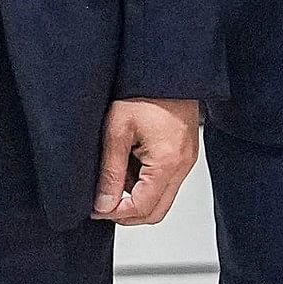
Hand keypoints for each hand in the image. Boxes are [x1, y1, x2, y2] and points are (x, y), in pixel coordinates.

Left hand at [96, 98, 200, 222]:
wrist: (165, 69)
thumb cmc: (143, 91)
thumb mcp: (117, 131)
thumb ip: (110, 171)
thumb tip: (103, 204)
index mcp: (167, 163)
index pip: (142, 207)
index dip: (116, 213)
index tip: (96, 208)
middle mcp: (182, 167)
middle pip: (156, 212)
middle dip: (127, 213)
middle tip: (102, 203)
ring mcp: (186, 162)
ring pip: (161, 199)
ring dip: (136, 198)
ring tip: (115, 176)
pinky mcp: (184, 155)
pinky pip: (166, 182)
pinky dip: (145, 183)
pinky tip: (129, 164)